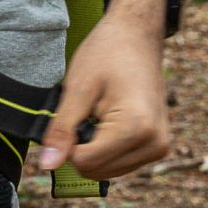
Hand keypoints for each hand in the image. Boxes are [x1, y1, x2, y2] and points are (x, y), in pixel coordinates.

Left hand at [37, 0, 169, 179]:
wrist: (137, 36)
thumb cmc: (106, 54)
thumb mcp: (76, 89)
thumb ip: (61, 130)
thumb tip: (47, 165)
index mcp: (136, 129)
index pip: (85, 162)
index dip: (66, 143)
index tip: (70, 114)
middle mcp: (155, 145)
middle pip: (96, 171)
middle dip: (80, 146)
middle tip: (85, 111)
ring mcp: (159, 148)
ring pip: (107, 171)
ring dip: (93, 148)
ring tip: (98, 113)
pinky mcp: (158, 147)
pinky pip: (120, 163)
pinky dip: (105, 148)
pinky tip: (107, 120)